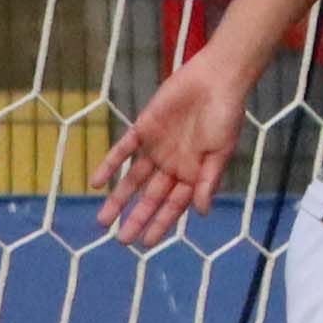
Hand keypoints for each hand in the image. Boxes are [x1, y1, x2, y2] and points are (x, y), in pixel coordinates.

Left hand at [96, 57, 251, 246]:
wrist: (216, 79)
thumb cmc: (225, 116)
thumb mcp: (220, 152)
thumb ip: (208, 181)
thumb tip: (201, 212)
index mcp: (193, 173)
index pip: (173, 205)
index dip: (160, 224)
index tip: (146, 243)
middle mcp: (173, 164)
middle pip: (150, 197)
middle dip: (136, 218)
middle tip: (121, 240)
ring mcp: (157, 148)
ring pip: (132, 179)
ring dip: (118, 198)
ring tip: (103, 220)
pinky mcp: (144, 129)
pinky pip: (122, 150)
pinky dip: (110, 165)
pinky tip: (97, 182)